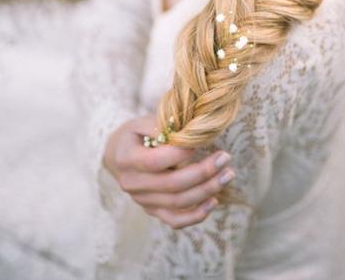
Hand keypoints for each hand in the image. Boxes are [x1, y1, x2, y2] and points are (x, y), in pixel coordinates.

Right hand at [103, 113, 235, 228]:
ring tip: (228, 175)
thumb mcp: (140, 123)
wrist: (116, 157)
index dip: (180, 153)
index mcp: (127, 160)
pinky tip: (214, 201)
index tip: (201, 141)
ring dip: (207, 191)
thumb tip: (187, 132)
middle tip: (225, 158)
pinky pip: (175, 220)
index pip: (156, 162)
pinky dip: (196, 215)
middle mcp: (133, 184)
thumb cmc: (133, 135)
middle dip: (203, 172)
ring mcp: (143, 201)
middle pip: (172, 185)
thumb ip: (160, 126)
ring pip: (178, 203)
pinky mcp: (152, 211)